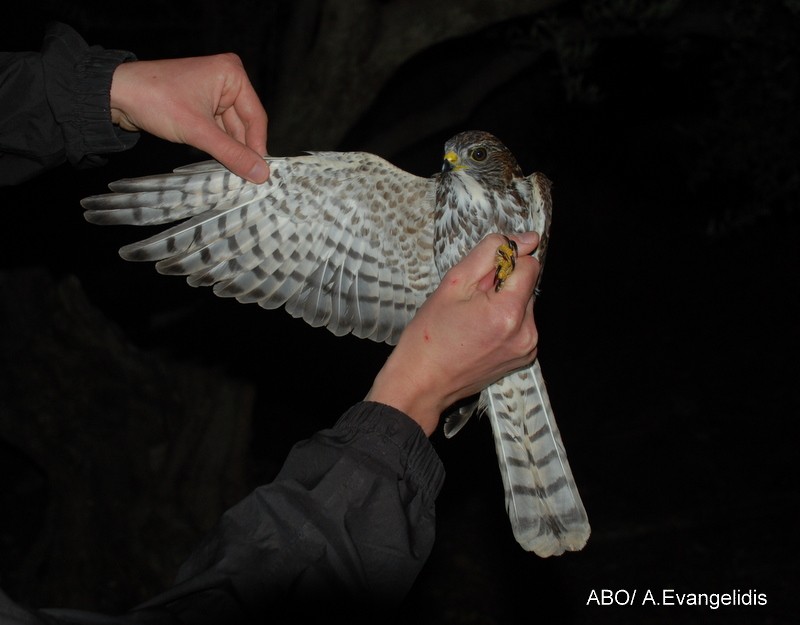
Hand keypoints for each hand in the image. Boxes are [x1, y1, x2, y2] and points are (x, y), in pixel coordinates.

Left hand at [110, 54, 268, 182]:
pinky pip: (217, 130)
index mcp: (232, 75)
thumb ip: (231, 153)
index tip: (262, 173)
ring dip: (230, 151)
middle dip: (242, 151)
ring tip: (234, 176)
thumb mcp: (198, 131)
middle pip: (244, 125)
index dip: (257, 147)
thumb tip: (260, 174)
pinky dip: (218, 146)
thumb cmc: (156, 99)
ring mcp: (213, 94)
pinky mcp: (200, 106)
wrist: (116, 94)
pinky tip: (221, 164)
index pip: (255, 117)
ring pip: (230, 130)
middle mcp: (226, 81)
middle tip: (248, 180)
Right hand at [366, 232, 541, 435]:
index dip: (503, 264)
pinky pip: (522, 324)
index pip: (528, 265)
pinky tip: (480, 332)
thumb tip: (526, 239)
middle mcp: (526, 332)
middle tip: (470, 303)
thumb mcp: (453, 284)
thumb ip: (490, 254)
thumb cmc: (430, 336)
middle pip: (527, 285)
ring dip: (503, 303)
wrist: (423, 382)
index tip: (479, 278)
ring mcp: (527, 348)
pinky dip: (505, 321)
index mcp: (508, 312)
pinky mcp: (524, 357)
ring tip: (473, 319)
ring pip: (524, 303)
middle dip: (502, 286)